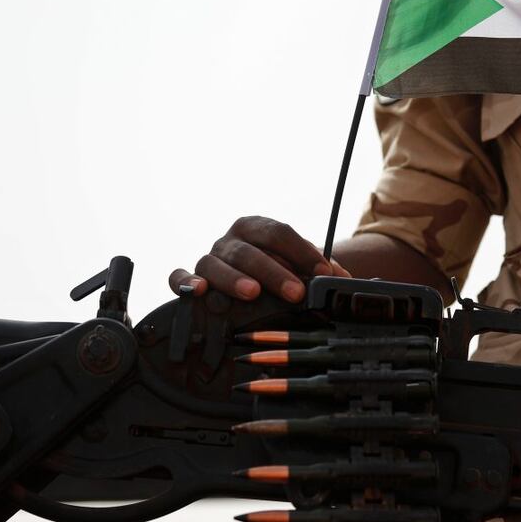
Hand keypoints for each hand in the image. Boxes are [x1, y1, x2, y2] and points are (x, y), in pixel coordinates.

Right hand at [168, 216, 349, 301]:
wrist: (250, 278)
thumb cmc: (278, 270)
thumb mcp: (299, 265)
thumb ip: (319, 269)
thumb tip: (342, 280)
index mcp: (258, 228)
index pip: (280, 233)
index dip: (303, 253)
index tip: (323, 273)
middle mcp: (231, 240)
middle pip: (251, 251)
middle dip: (275, 272)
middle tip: (295, 292)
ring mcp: (209, 258)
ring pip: (216, 264)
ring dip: (235, 278)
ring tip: (252, 292)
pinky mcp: (191, 277)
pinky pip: (178, 276)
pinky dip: (184, 282)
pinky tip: (198, 291)